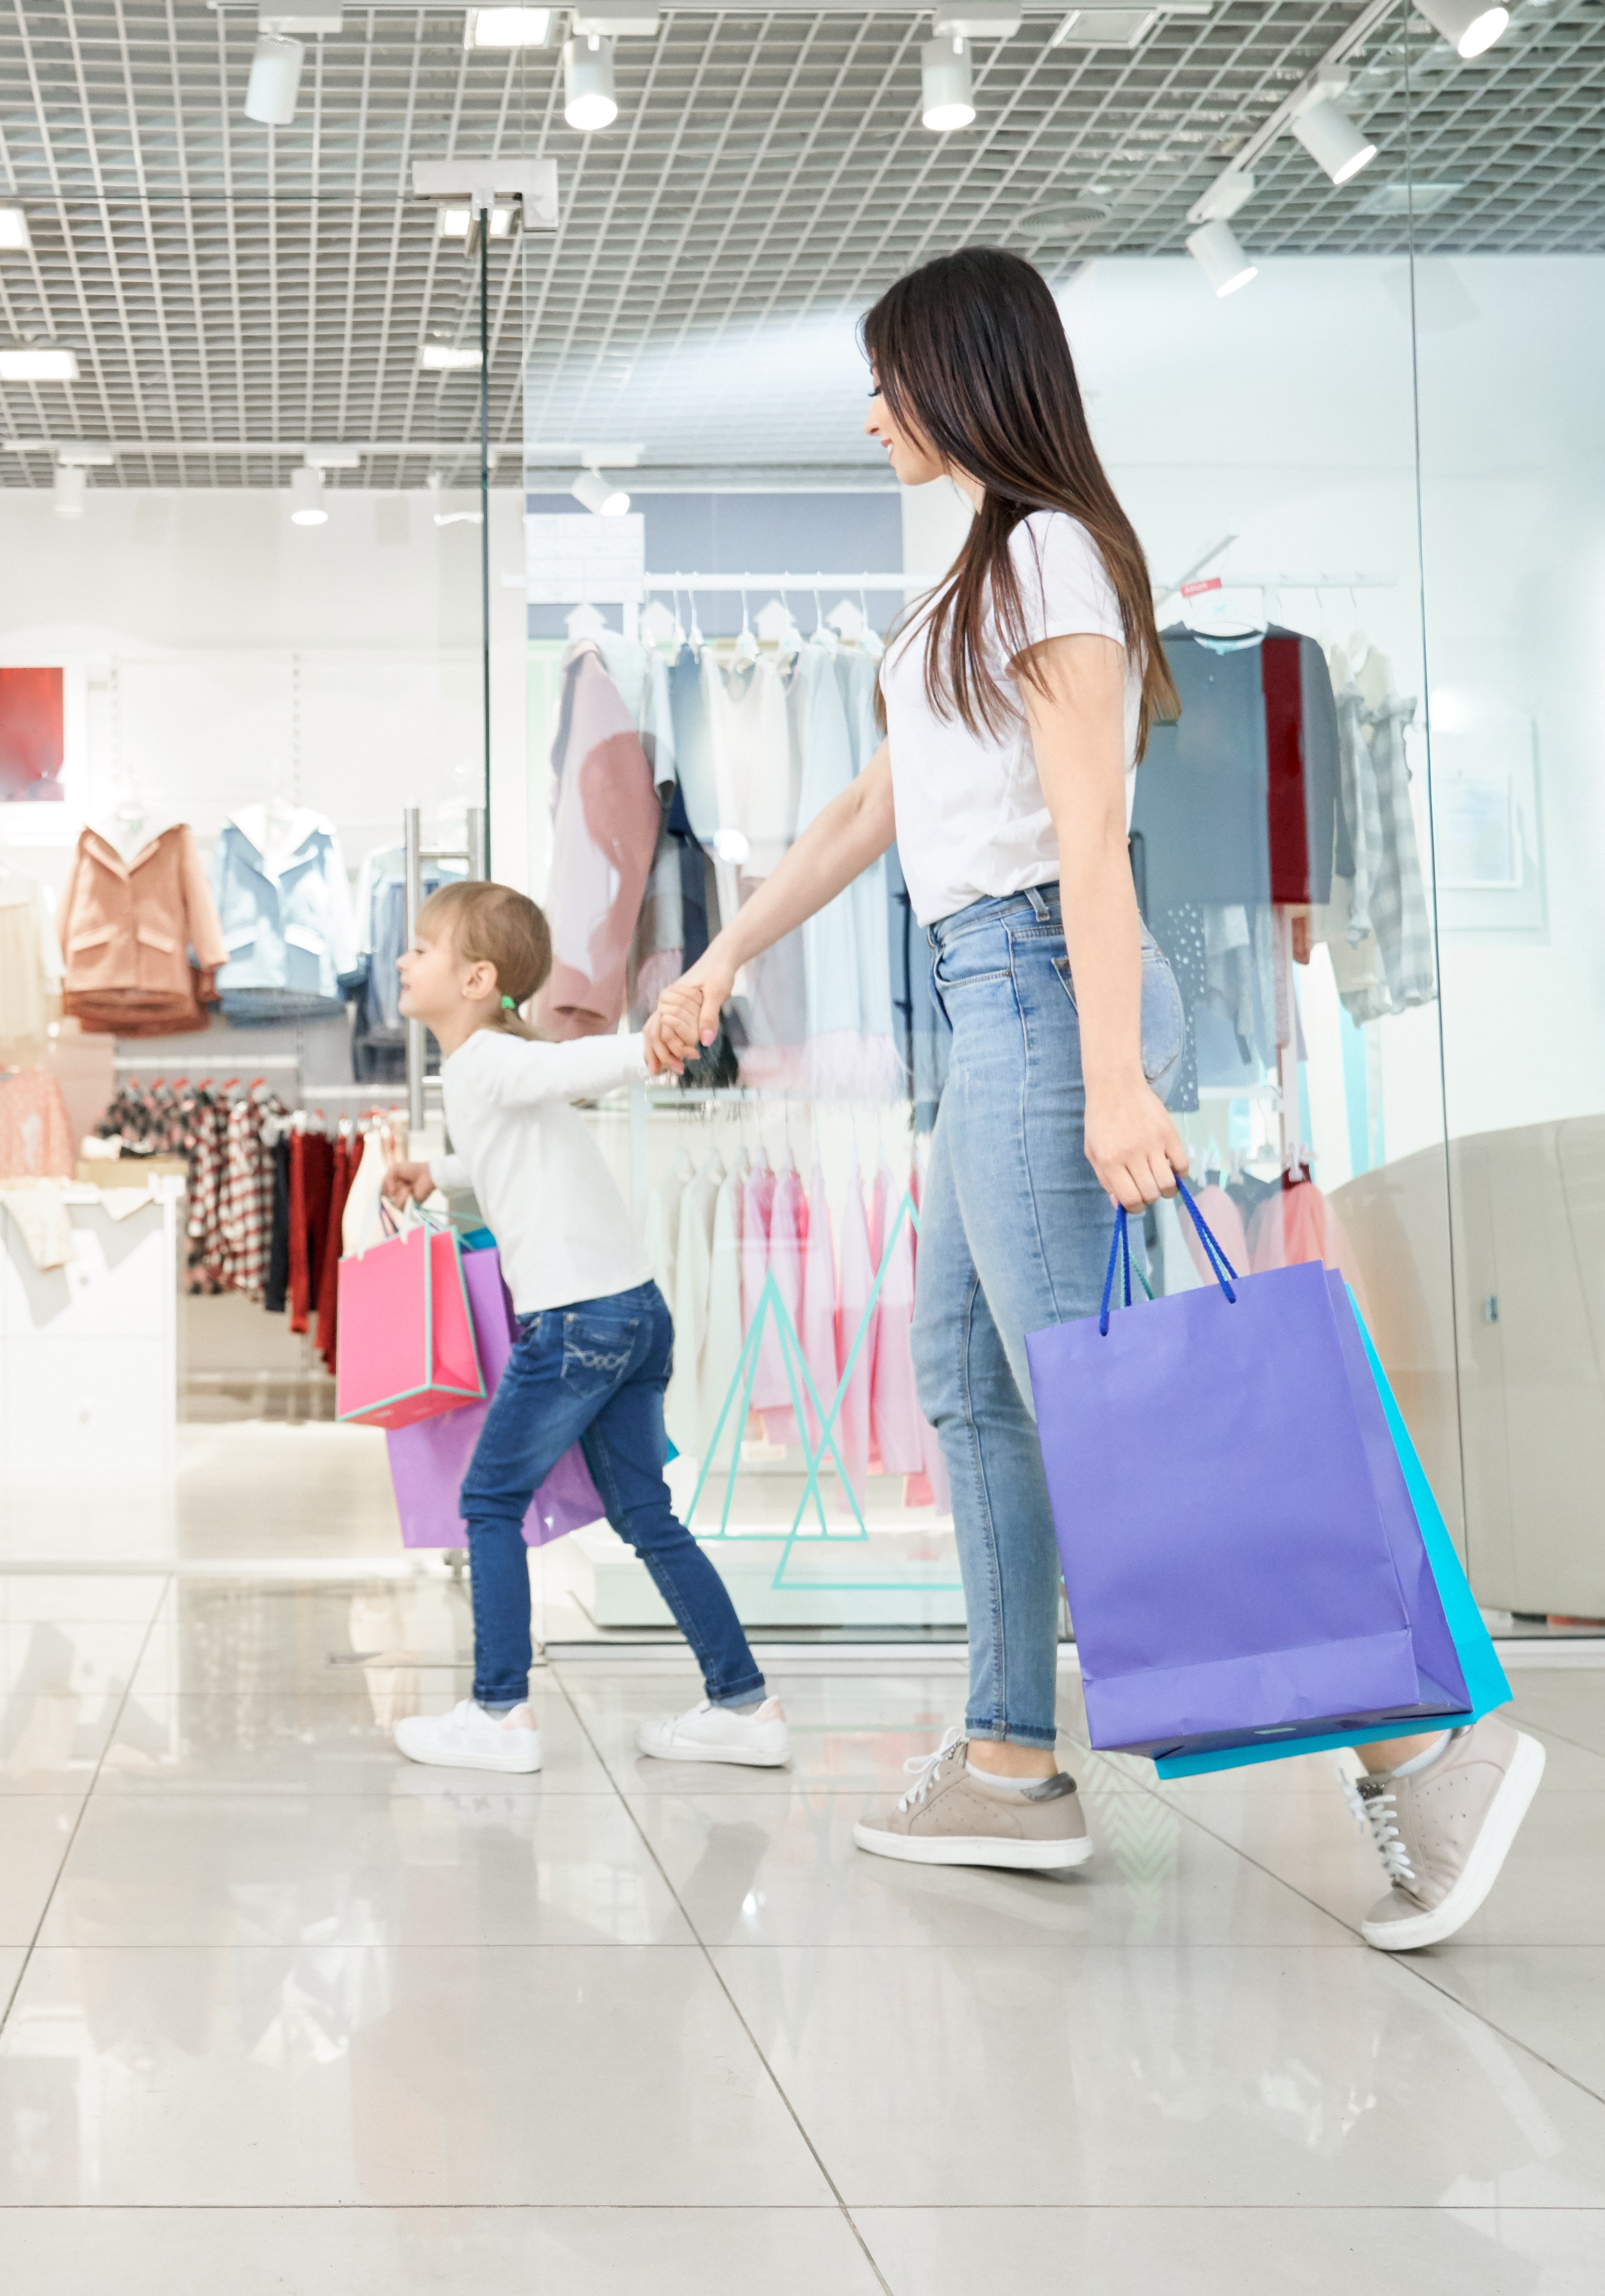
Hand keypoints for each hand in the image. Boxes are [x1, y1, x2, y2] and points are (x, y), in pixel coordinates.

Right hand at [382, 1158, 434, 1205]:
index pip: (380, 1191)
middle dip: (394, 1186)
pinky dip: (405, 1197)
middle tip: (403, 1181)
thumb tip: (390, 1192)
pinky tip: (411, 1191)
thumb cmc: (412, 1170)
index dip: (382, 1188)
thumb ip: (386, 1178)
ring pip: (393, 1201)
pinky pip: (400, 1205)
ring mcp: (401, 1201)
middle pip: (385, 1196)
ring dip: (401, 1192)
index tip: (387, 1184)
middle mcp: (394, 1195)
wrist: (426, 1174)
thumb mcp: (395, 1168)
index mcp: (390, 1186)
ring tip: (409, 1186)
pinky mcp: (408, 1206)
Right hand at [650, 950, 735, 1067]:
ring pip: (655, 1032)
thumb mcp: (717, 993)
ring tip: (668, 1070)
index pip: (662, 1029)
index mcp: (669, 996)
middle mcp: (664, 1002)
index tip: (692, 1058)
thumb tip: (705, 1042)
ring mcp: (667, 1006)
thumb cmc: (718, 972)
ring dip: (661, 1052)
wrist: (720, 959)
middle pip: (652, 1033)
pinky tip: (670, 1057)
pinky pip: (664, 1029)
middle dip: (661, 1055)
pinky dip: (665, 1044)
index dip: (674, 1047)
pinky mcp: (675, 1009)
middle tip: (678, 1071)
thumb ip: (709, 1017)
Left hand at [1083, 1079, 1188, 1213]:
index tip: (1136, 1203)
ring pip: (1168, 1184)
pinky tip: (1171, 1168)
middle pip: (1151, 1194)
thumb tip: (1120, 1207)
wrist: (1115, 1087)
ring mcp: (1153, 1144)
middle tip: (1146, 1188)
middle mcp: (1132, 1155)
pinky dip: (1180, 1173)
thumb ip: (1105, 1180)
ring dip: (1166, 1189)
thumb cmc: (1101, 1120)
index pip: (1130, 1200)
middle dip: (1150, 1198)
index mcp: (1110, 1161)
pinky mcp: (1169, 1133)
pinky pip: (1183, 1165)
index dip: (1135, 1208)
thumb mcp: (1093, 1152)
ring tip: (1160, 1181)